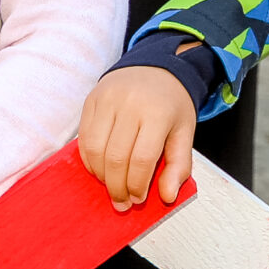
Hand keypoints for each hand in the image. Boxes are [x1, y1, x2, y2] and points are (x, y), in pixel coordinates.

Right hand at [77, 66, 198, 209]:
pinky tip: (100, 169)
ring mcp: (107, 99)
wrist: (156, 66)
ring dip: (101, 176)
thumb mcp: (184, 133)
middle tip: (122, 202)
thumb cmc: (171, 104)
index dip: (137, 185)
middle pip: (115, 157)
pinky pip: (83, 138)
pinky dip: (89, 160)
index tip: (138, 199)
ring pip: (94, 149)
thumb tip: (167, 196)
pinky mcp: (91, 100)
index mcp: (158, 112)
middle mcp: (130, 104)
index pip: (142, 159)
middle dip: (117, 187)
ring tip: (111, 186)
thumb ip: (179, 165)